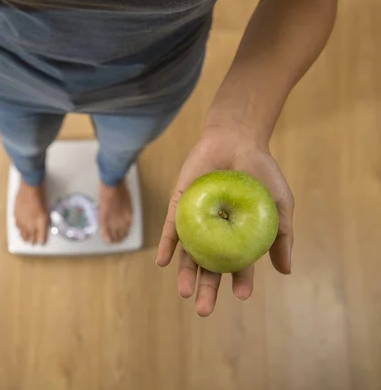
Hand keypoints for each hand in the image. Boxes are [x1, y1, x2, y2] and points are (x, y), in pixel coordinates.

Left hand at [156, 126, 293, 316]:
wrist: (237, 140)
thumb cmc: (262, 172)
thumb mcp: (279, 205)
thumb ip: (282, 236)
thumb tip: (285, 271)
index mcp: (238, 237)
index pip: (239, 265)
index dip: (241, 281)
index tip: (242, 295)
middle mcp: (215, 234)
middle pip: (209, 267)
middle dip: (207, 290)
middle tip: (203, 310)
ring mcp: (196, 221)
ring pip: (188, 253)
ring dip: (185, 273)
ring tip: (185, 292)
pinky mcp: (180, 206)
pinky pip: (172, 229)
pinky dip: (168, 245)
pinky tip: (164, 262)